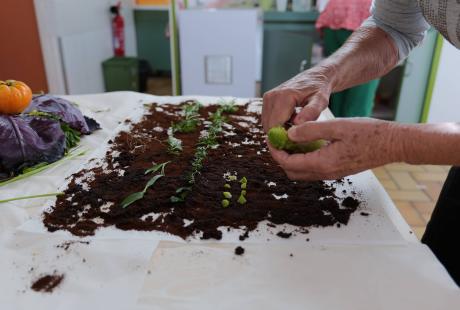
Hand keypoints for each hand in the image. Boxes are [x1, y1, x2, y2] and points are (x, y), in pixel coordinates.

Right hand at [262, 66, 334, 131]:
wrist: (315, 77)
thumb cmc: (319, 89)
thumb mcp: (321, 101)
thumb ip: (311, 112)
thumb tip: (297, 123)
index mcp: (284, 96)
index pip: (275, 126)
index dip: (284, 137)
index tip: (298, 139)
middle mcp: (271, 96)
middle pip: (269, 127)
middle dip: (281, 135)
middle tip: (298, 134)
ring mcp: (267, 97)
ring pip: (267, 124)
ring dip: (279, 130)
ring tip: (295, 125)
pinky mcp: (266, 99)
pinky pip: (268, 119)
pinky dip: (277, 124)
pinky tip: (290, 120)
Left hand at [268, 118, 399, 180]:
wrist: (392, 144)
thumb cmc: (368, 133)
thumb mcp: (337, 126)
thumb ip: (311, 130)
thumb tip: (290, 133)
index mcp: (323, 163)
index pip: (289, 163)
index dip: (276, 152)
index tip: (271, 139)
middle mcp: (325, 173)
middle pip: (292, 171)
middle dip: (280, 157)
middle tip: (277, 141)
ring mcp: (331, 174)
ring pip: (301, 173)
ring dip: (291, 160)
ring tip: (288, 141)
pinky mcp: (337, 170)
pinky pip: (312, 170)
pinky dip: (302, 160)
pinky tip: (304, 144)